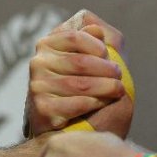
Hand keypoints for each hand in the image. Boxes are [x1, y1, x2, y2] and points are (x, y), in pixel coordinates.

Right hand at [24, 10, 132, 137]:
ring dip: (106, 88)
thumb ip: (103, 39)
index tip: (107, 55)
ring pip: (80, 84)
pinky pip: (75, 104)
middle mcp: (38, 63)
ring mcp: (37, 86)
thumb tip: (96, 28)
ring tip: (117, 90)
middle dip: (106, 70)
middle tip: (119, 76)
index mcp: (48, 45)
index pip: (74, 36)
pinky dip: (94, 104)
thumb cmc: (90, 89)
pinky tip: (101, 104)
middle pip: (80, 62)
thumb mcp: (100, 59)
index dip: (96, 45)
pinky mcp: (42, 109)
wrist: (75, 128)